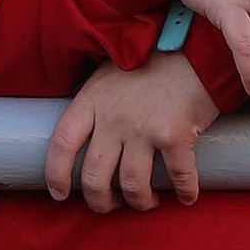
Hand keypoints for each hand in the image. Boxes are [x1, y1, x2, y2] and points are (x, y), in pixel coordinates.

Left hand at [45, 54, 218, 211]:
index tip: (59, 193)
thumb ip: (97, 104)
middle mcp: (114, 116)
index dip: (56, 173)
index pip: (62, 142)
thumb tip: (89, 142)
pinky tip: (186, 196)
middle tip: (110, 205)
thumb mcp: (110, 74)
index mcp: (93, 98)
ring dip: (140, 202)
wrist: (193, 45)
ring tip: (147, 201)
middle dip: (100, 201)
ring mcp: (144, 127)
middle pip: (94, 176)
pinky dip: (184, 193)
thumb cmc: (151, 59)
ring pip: (132, 186)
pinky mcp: (176, 135)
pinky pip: (179, 179)